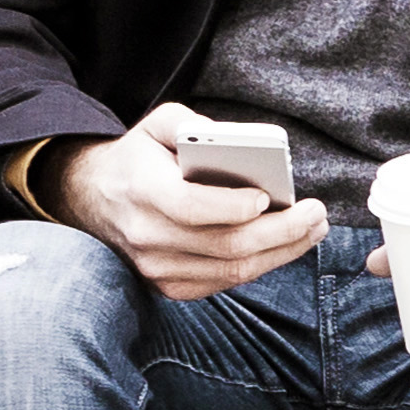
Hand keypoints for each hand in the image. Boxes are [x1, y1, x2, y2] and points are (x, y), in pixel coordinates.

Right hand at [49, 105, 329, 299]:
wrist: (93, 197)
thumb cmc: (138, 157)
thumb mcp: (157, 125)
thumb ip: (192, 123)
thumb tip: (238, 141)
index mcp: (142, 191)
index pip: (191, 207)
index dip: (234, 206)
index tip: (270, 195)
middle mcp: (147, 235)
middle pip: (226, 245)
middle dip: (282, 232)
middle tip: (316, 215)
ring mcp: (156, 267)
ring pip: (232, 271)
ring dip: (282, 253)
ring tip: (313, 230)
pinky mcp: (168, 286)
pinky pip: (224, 283)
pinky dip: (260, 266)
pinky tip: (284, 247)